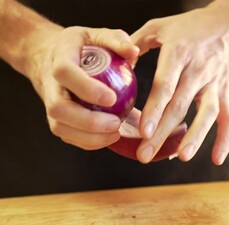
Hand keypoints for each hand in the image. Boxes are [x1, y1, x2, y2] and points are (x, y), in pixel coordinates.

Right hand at [27, 26, 138, 149]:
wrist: (52, 56)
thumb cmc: (82, 46)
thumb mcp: (98, 34)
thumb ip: (117, 40)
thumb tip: (134, 52)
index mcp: (60, 58)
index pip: (65, 73)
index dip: (86, 88)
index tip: (112, 98)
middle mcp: (50, 84)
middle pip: (58, 108)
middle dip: (88, 121)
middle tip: (116, 123)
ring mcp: (51, 103)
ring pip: (60, 127)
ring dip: (89, 137)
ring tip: (116, 134)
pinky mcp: (57, 119)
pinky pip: (68, 136)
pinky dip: (88, 142)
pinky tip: (110, 138)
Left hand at [131, 3, 228, 164]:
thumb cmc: (193, 25)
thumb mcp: (161, 26)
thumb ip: (136, 43)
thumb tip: (120, 65)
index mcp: (179, 53)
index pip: (165, 85)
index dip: (154, 109)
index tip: (143, 131)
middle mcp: (198, 70)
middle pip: (180, 105)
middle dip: (163, 132)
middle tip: (146, 154)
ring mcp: (214, 83)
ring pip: (207, 114)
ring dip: (196, 137)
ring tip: (182, 157)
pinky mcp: (225, 91)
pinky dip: (225, 139)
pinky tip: (217, 159)